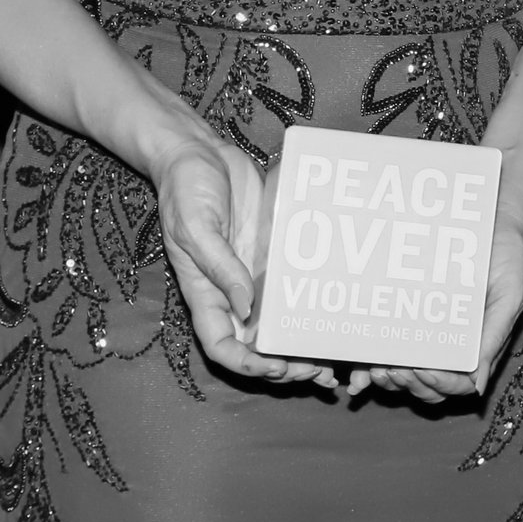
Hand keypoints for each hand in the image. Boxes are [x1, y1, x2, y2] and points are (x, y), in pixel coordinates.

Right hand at [152, 135, 334, 389]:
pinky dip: (309, 302)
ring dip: (301, 342)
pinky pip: (291, 285)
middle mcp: (230, 291)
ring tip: (333, 353)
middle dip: (283, 364)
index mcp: (204, 293)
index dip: (248, 365)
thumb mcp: (195, 228)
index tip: (278, 367)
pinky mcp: (271, 253)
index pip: (222, 346)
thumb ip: (220, 267)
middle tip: (317, 369)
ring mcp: (252, 273)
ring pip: (278, 321)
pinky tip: (337, 307)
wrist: (198, 152)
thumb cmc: (184, 189)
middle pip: (256, 344)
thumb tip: (247, 308)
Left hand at [347, 178, 522, 404]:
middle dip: (409, 384)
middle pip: (427, 388)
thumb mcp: (509, 293)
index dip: (439, 384)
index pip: (457, 384)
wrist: (489, 217)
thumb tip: (478, 386)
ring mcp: (428, 337)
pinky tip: (357, 374)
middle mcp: (451, 347)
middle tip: (392, 368)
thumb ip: (495, 336)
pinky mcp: (408, 321)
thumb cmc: (506, 254)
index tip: (423, 369)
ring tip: (375, 369)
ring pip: (405, 379)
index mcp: (478, 346)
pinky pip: (387, 353)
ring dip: (389, 381)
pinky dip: (371, 369)